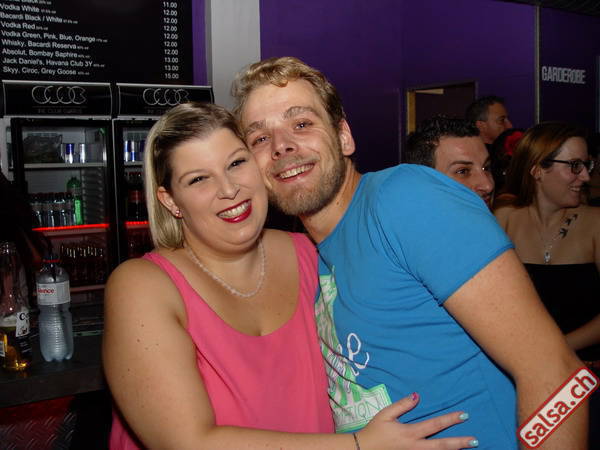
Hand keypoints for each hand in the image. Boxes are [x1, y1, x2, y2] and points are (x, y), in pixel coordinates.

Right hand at [356, 392, 477, 448]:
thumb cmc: (374, 431)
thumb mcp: (385, 414)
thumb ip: (402, 405)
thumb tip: (417, 396)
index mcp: (410, 433)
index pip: (435, 425)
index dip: (450, 420)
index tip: (464, 415)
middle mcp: (415, 447)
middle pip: (442, 446)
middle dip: (460, 443)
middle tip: (475, 440)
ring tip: (467, 448)